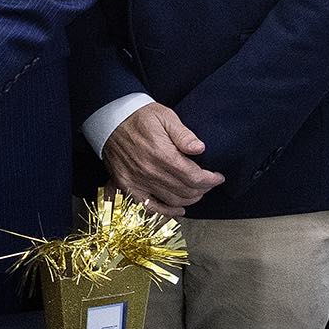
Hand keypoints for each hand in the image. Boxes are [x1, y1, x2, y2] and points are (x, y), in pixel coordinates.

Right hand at [101, 102, 222, 212]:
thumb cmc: (140, 116)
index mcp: (161, 154)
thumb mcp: (165, 116)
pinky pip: (150, 207)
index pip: (194, 176)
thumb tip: (200, 149)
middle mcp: (149, 171)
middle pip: (185, 191)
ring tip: (197, 191)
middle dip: (203, 189)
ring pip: (172, 201)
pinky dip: (166, 212)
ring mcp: (137, 181)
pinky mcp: (127, 187)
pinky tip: (179, 209)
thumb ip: (184, 134)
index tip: (218, 177)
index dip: (210, 180)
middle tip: (209, 183)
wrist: (110, 119)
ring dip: (189, 199)